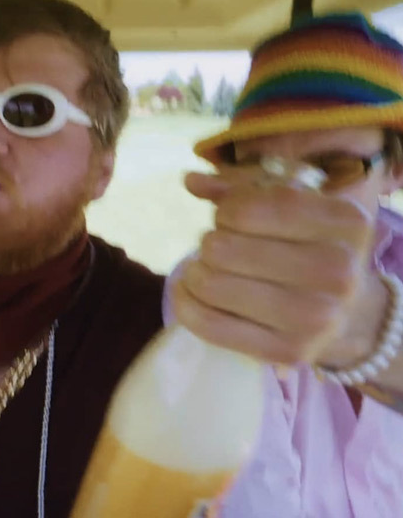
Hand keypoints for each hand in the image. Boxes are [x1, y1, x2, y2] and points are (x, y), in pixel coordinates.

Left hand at [171, 170, 383, 365]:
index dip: (224, 211)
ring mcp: (315, 317)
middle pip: (220, 248)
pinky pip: (206, 323)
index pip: (245, 208)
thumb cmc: (307, 244)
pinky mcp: (286, 351)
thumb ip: (240, 186)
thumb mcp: (290, 203)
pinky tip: (190, 292)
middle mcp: (337, 270)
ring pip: (209, 284)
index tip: (231, 218)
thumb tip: (190, 180)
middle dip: (210, 244)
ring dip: (195, 272)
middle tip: (221, 249)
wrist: (346, 313)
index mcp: (345, 222)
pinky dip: (184, 303)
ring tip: (209, 270)